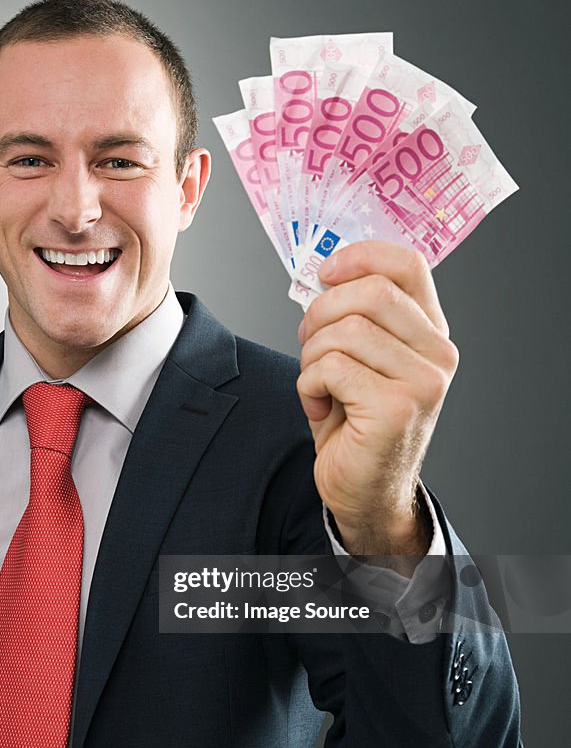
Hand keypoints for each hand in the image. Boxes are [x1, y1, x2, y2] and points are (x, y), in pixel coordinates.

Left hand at [297, 241, 458, 556]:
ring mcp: (423, 382)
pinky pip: (331, 369)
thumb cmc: (356, 422)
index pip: (408, 265)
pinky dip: (308, 385)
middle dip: (321, 312)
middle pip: (371, 292)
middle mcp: (438, 354)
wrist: (364, 490)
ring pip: (346, 331)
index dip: (360, 257)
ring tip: (316, 384)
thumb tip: (322, 275)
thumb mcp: (360, 359)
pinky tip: (319, 407)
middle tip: (308, 342)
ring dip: (312, 356)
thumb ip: (355, 316)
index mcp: (431, 332)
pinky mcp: (396, 409)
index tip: (325, 273)